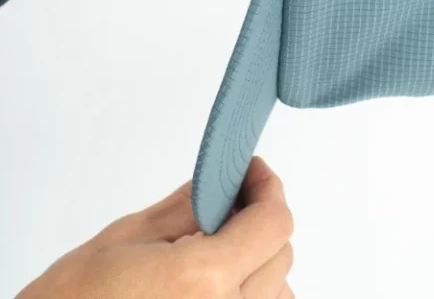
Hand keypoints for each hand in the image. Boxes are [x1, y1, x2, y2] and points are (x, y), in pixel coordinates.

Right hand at [17, 158, 293, 298]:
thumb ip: (187, 206)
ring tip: (224, 245)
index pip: (274, 223)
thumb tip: (223, 182)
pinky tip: (221, 283)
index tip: (251, 171)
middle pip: (281, 255)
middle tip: (233, 198)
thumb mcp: (128, 237)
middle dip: (262, 219)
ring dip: (262, 262)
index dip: (267, 188)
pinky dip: (254, 295)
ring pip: (279, 292)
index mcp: (203, 279)